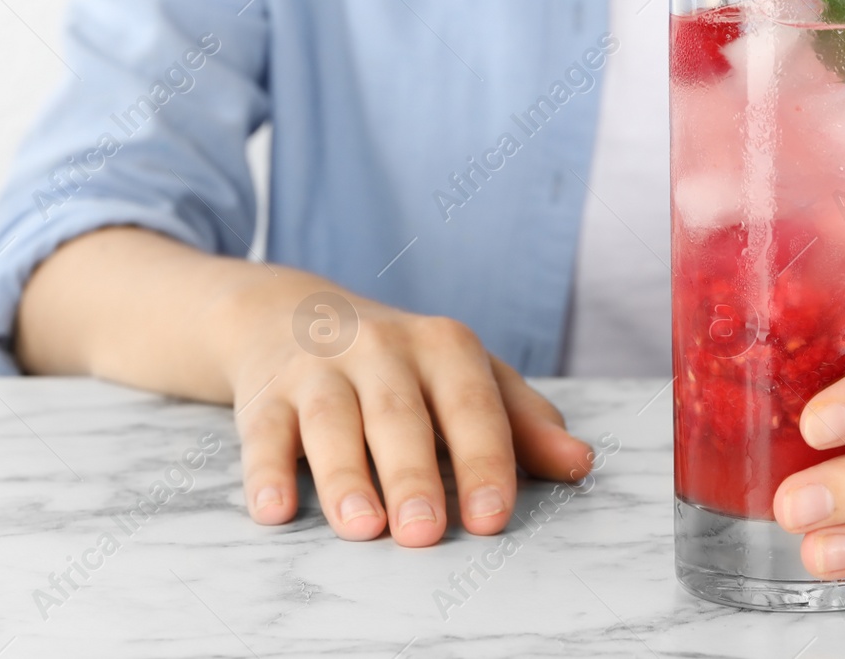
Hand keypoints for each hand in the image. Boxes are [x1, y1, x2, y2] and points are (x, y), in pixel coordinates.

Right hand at [227, 286, 592, 545]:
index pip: (471, 404)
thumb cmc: (401, 364)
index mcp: (443, 347)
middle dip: (412, 473)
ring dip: (344, 476)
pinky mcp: (266, 394)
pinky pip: (263, 432)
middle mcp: (381, 349)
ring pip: (331, 421)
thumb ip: (524, 423)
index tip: (492, 517)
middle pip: (399, 414)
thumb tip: (581, 464)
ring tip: (361, 527)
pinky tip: (275, 510)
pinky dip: (265, 472)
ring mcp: (318, 369)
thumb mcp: (465, 376)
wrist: (289, 313)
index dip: (484, 460)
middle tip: (424, 532)